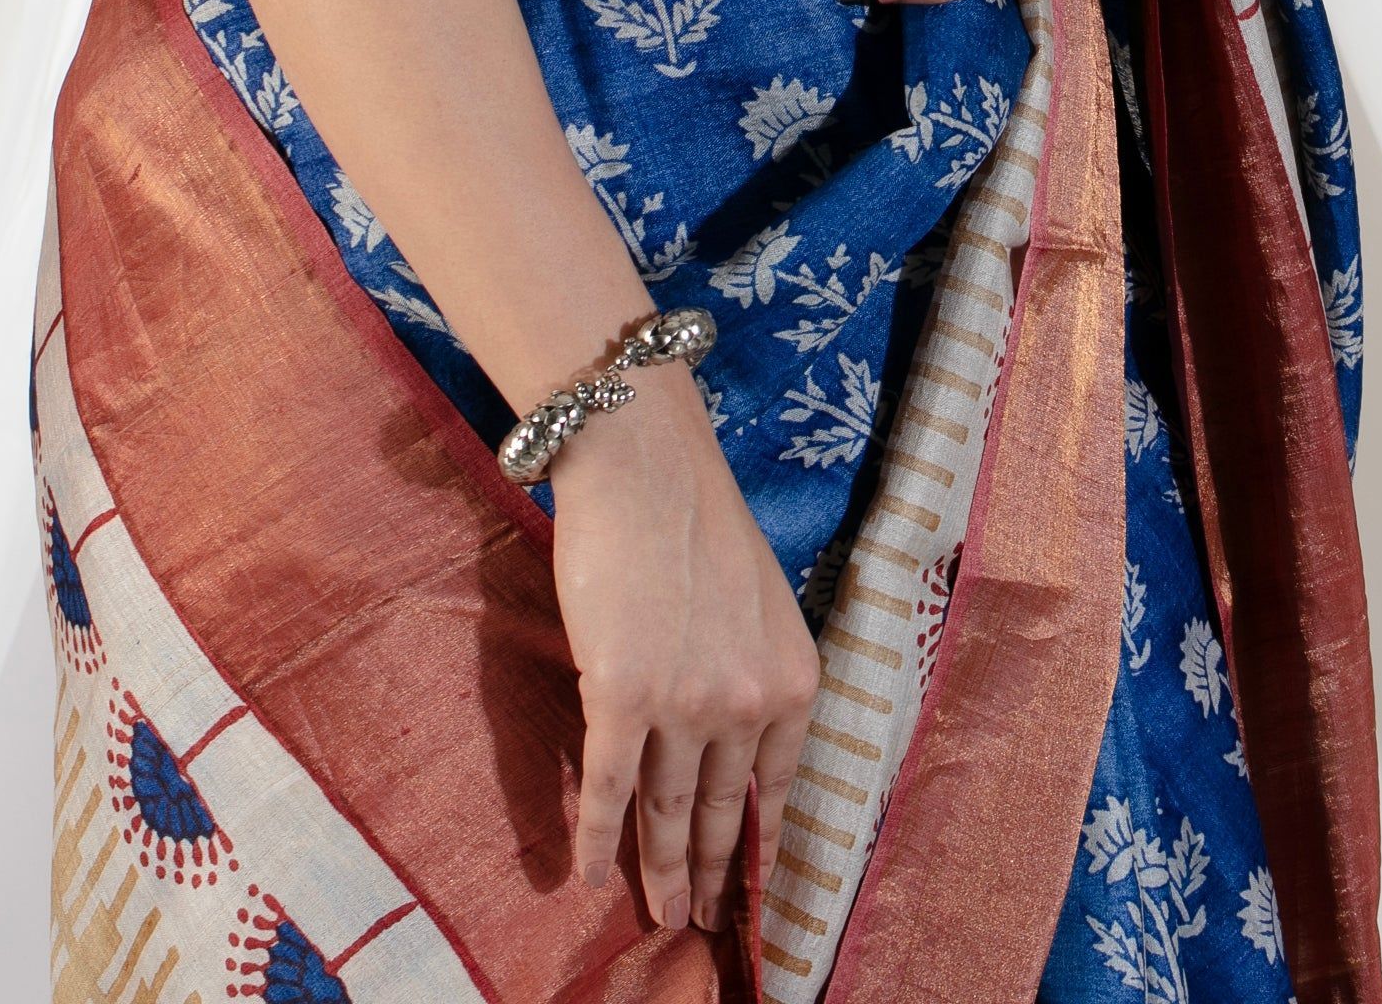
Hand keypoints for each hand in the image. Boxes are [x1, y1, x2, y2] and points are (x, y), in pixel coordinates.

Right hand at [547, 364, 820, 933]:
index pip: (776, 787)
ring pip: (667, 809)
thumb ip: (753, 671)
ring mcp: (686, 705)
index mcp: (794, 678)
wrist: (641, 462)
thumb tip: (729, 732)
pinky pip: (610, 789)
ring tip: (655, 913)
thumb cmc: (694, 515)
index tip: (741, 880)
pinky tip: (588, 878)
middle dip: (707, 871)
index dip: (754, 839)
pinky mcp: (621, 696)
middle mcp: (748, 703)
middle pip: (721, 809)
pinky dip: (597, 840)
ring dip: (658, 869)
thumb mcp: (759, 603)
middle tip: (695, 919)